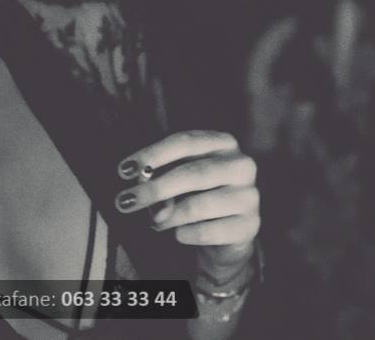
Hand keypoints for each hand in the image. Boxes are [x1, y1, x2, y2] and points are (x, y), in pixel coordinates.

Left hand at [116, 130, 259, 279]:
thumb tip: (147, 192)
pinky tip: (179, 233)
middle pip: (193, 173)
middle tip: (125, 201)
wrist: (227, 231)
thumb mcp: (179, 180)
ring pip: (199, 205)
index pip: (186, 141)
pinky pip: (207, 231)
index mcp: (224, 142)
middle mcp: (242, 165)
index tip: (124, 170)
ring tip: (154, 222)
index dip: (153, 154)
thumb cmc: (198, 195)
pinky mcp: (249, 225)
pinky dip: (185, 234)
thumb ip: (161, 179)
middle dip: (155, 188)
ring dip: (168, 216)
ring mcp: (249, 196)